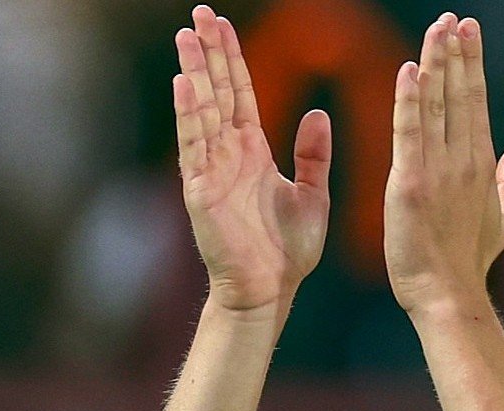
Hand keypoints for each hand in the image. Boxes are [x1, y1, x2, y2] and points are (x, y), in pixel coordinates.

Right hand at [174, 5, 331, 313]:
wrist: (271, 290)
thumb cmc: (288, 250)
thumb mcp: (312, 194)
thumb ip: (313, 154)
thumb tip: (318, 112)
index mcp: (254, 152)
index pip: (240, 94)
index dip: (231, 59)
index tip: (221, 25)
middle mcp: (229, 154)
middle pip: (216, 92)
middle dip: (208, 53)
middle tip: (199, 13)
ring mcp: (211, 170)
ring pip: (201, 112)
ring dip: (194, 73)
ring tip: (187, 36)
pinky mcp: (201, 192)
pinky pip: (194, 148)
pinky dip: (189, 116)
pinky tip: (185, 85)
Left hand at [384, 13, 503, 314]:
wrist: (448, 293)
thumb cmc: (468, 260)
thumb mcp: (499, 219)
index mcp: (481, 165)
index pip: (475, 103)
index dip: (471, 65)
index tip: (468, 33)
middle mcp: (463, 160)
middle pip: (459, 94)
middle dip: (456, 53)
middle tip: (453, 18)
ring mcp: (438, 170)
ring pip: (436, 105)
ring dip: (435, 63)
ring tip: (437, 28)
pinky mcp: (410, 182)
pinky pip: (409, 132)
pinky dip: (408, 100)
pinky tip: (409, 69)